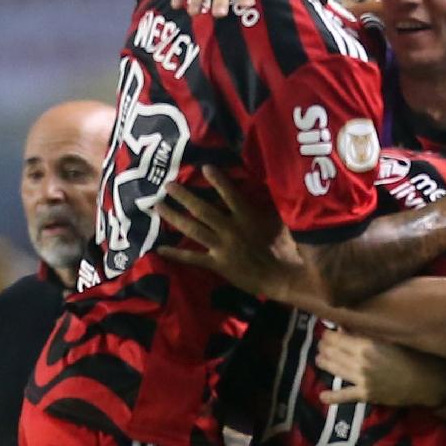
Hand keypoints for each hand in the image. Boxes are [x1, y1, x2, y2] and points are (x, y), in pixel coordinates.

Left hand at [159, 168, 304, 300]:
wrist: (282, 278)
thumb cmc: (286, 249)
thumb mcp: (282, 222)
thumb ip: (272, 206)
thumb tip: (274, 188)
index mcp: (247, 217)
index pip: (229, 194)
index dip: (217, 180)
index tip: (204, 167)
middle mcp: (230, 229)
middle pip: (202, 210)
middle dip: (183, 196)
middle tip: (167, 185)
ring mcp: (221, 247)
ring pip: (193, 229)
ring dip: (174, 217)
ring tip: (159, 206)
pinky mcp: (217, 264)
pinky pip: (192, 258)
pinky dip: (176, 254)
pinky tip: (160, 248)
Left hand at [317, 330, 445, 406]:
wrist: (426, 380)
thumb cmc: (412, 354)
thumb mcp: (390, 338)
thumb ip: (368, 332)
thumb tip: (347, 325)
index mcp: (366, 345)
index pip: (337, 338)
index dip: (328, 334)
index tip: (327, 331)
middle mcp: (360, 362)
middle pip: (333, 353)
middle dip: (325, 347)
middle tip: (321, 343)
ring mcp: (362, 380)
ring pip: (335, 370)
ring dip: (324, 363)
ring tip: (319, 359)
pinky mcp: (366, 395)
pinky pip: (345, 396)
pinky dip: (332, 398)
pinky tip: (322, 397)